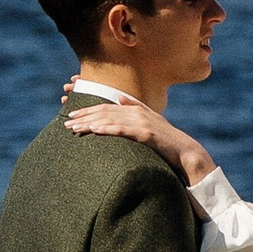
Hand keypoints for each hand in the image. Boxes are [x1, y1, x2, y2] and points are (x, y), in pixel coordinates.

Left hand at [63, 90, 215, 186]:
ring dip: (90, 122)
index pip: (106, 107)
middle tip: (66, 121)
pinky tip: (94, 130)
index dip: (88, 109)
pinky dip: (107, 128)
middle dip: (84, 116)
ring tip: (74, 127)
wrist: (186, 153)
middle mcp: (137, 112)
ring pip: (110, 119)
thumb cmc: (167, 141)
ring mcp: (142, 122)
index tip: (72, 114)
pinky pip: (122, 130)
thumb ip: (136, 107)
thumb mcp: (151, 120)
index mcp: (136, 110)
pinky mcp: (146, 134)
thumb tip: (121, 98)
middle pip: (104, 111)